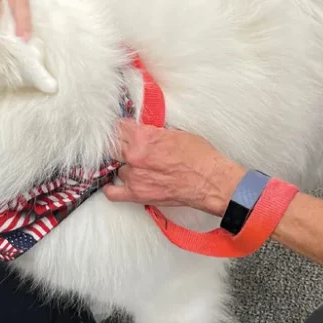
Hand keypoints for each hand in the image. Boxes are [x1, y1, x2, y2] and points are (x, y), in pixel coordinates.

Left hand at [103, 121, 243, 215]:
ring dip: (125, 166)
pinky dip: (111, 189)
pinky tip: (115, 184)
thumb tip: (143, 131)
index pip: (118, 128)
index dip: (122, 128)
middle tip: (129, 147)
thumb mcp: (176, 133)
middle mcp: (135, 156)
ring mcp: (134, 176)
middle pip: (112, 147)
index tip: (124, 130)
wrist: (210, 181)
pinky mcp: (137, 194)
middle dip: (120, 146)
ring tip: (138, 167)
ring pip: (117, 168)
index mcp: (144, 137)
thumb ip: (154, 133)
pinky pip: (113, 193)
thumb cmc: (199, 157)